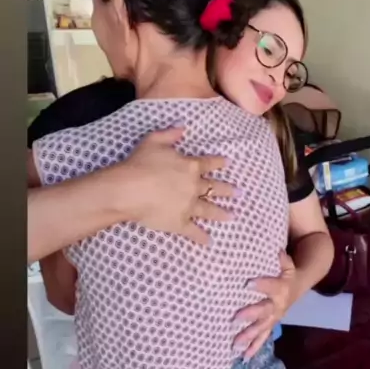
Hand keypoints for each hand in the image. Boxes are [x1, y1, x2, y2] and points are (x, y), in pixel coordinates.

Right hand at [113, 128, 235, 244]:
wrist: (129, 190)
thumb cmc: (140, 163)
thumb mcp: (154, 140)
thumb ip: (170, 134)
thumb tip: (183, 127)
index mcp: (190, 166)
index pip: (209, 163)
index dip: (219, 162)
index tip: (228, 163)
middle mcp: (193, 186)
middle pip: (214, 187)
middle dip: (227, 190)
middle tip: (240, 193)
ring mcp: (188, 206)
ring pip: (209, 210)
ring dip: (221, 213)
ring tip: (232, 216)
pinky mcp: (179, 223)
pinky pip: (193, 231)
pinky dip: (201, 237)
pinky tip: (209, 242)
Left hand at [232, 251, 296, 359]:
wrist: (297, 288)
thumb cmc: (287, 275)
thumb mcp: (289, 265)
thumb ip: (283, 260)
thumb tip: (278, 251)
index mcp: (281, 288)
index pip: (271, 286)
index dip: (261, 285)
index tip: (247, 284)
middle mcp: (277, 305)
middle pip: (264, 311)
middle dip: (250, 315)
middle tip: (235, 318)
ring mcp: (273, 318)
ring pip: (261, 328)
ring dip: (248, 336)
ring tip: (235, 344)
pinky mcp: (270, 325)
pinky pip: (262, 338)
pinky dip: (253, 348)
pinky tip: (243, 357)